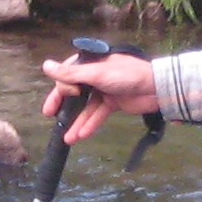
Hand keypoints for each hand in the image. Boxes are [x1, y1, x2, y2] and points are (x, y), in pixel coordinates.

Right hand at [41, 50, 157, 144]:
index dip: (61, 86)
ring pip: (86, 107)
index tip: (61, 97)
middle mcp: (96, 75)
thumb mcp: (96, 73)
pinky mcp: (114, 103)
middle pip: (74, 91)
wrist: (156, 88)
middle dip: (63, 105)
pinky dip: (90, 124)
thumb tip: (46, 66)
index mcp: (91, 62)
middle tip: (50, 115)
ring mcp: (105, 90)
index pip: (68, 73)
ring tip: (67, 138)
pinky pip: (98, 114)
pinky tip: (81, 136)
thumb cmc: (127, 75)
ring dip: (77, 121)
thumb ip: (70, 73)